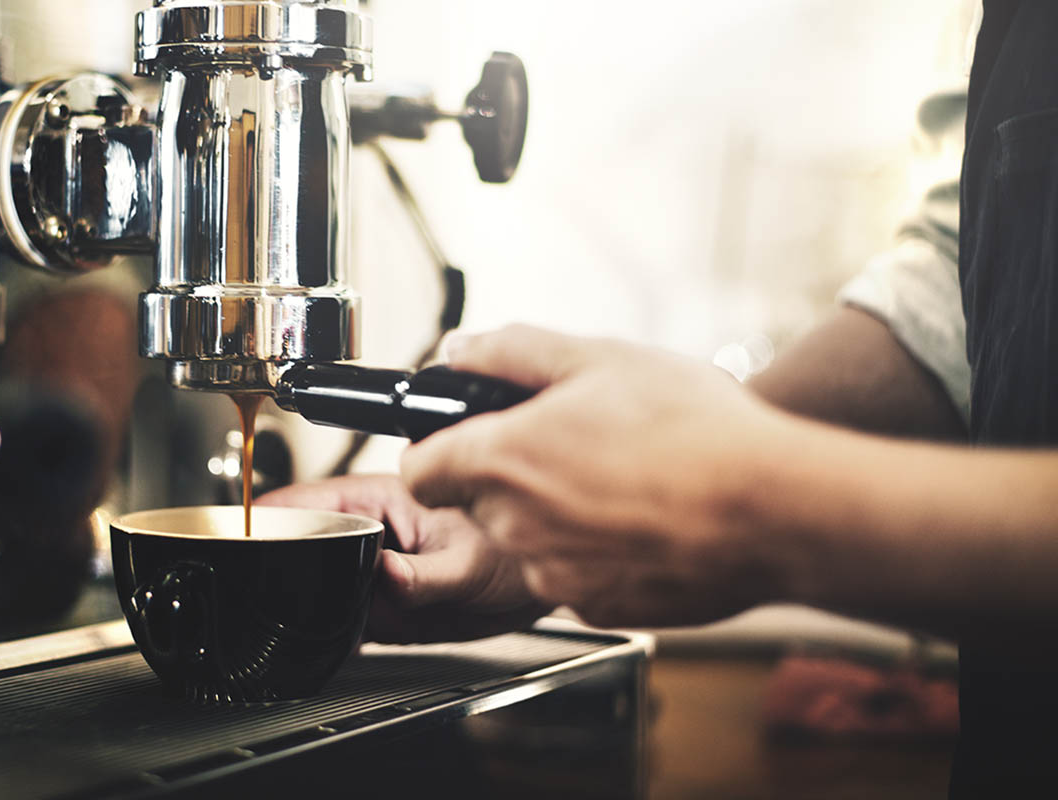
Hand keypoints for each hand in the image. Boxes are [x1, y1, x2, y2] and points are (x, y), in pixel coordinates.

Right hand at [256, 475, 551, 642]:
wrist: (537, 588)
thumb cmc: (513, 551)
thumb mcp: (468, 563)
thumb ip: (422, 576)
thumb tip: (383, 577)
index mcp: (378, 501)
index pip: (303, 502)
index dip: (264, 520)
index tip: (238, 541)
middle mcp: (367, 534)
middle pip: (298, 546)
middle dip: (276, 570)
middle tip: (263, 600)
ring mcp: (370, 571)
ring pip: (314, 585)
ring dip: (301, 605)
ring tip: (291, 624)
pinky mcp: (380, 607)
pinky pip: (339, 618)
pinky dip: (327, 633)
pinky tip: (324, 647)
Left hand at [401, 324, 801, 628]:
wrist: (774, 509)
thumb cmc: (695, 431)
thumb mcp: (600, 358)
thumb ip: (513, 351)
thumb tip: (463, 351)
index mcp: (504, 460)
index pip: (420, 468)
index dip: (438, 448)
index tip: (464, 438)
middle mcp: (517, 526)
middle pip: (479, 502)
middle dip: (512, 475)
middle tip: (574, 443)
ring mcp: (555, 575)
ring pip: (530, 541)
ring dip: (557, 514)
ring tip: (622, 480)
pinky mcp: (597, 608)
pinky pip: (576, 574)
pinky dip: (596, 551)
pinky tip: (644, 520)